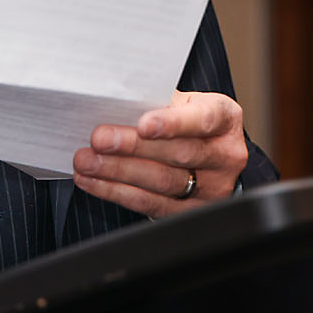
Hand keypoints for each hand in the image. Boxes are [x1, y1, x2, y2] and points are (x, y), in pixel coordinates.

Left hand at [72, 91, 246, 217]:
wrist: (207, 152)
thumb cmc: (186, 119)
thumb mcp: (182, 102)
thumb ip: (156, 101)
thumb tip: (111, 100)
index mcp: (225, 118)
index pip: (203, 119)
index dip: (174, 123)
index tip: (143, 124)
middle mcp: (225, 155)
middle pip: (179, 154)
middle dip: (133, 147)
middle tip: (99, 140)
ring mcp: (212, 188)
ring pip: (163, 182)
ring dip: (118, 172)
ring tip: (87, 162)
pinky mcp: (190, 213)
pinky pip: (151, 204)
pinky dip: (117, 192)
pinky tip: (94, 181)